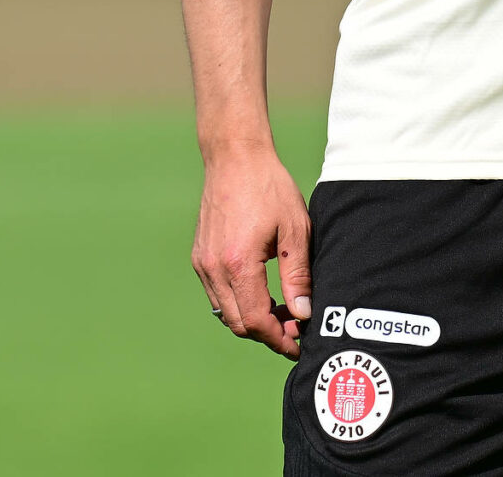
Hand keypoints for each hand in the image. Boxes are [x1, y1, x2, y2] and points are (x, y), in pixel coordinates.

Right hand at [192, 142, 312, 357]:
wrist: (235, 157)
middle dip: (267, 333)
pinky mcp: (200, 258)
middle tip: (295, 329)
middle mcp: (213, 269)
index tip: (298, 344)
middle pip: (238, 323)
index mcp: (238, 263)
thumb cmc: (270, 188)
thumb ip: (298, 275)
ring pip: (225, 312)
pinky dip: (239, 303)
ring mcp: (202, 264)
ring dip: (252, 320)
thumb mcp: (295, 229)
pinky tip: (263, 295)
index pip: (255, 320)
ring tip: (283, 313)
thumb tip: (302, 314)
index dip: (278, 338)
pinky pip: (218, 295)